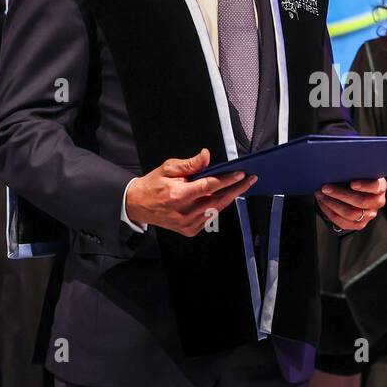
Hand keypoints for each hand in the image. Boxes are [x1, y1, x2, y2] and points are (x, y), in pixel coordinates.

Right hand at [124, 148, 255, 235]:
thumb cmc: (153, 185)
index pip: (209, 187)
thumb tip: (207, 156)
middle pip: (218, 200)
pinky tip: (222, 196)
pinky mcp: (189, 231)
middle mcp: (184, 213)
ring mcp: (187, 224)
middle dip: (236, 189)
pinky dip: (217, 206)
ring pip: (216, 210)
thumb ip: (190, 164)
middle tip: (249, 180)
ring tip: (240, 185)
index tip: (240, 174)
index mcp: (178, 195)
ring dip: (229, 197)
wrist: (137, 205)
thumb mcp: (168, 168)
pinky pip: (209, 217)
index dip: (227, 180)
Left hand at [316, 177, 386, 230]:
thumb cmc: (354, 177)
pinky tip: (323, 203)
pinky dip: (330, 212)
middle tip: (325, 188)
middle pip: (361, 201)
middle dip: (340, 194)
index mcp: (380, 186)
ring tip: (321, 195)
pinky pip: (343, 222)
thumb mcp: (357, 171)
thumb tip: (337, 168)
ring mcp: (369, 215)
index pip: (376, 187)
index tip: (352, 183)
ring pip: (351, 214)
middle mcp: (378, 202)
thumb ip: (352, 170)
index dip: (365, 186)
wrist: (355, 190)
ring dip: (332, 204)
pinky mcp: (359, 224)